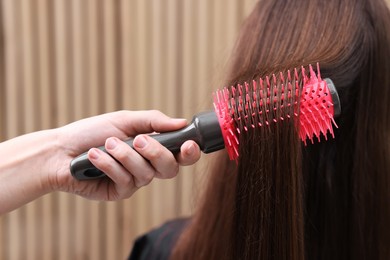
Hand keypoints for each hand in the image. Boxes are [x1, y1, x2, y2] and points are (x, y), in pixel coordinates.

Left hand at [51, 110, 200, 200]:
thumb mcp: (124, 120)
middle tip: (139, 141)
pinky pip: (125, 182)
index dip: (189, 152)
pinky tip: (94, 156)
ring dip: (126, 156)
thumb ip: (154, 121)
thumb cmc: (92, 132)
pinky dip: (109, 165)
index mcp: (152, 148)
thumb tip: (182, 123)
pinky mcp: (119, 192)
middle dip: (156, 153)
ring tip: (107, 144)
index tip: (188, 143)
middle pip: (169, 168)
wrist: (61, 150)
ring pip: (146, 174)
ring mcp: (133, 181)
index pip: (180, 155)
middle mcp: (146, 166)